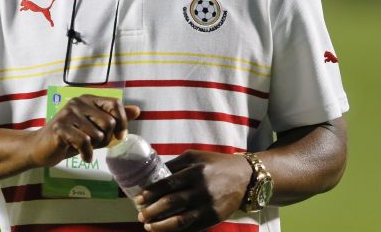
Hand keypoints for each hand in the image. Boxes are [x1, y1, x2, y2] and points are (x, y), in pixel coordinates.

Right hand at [28, 95, 139, 167]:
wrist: (41, 148)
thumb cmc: (70, 138)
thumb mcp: (95, 127)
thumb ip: (114, 117)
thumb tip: (137, 110)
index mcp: (87, 99)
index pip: (115, 103)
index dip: (122, 121)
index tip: (119, 135)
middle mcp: (78, 102)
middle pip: (109, 122)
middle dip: (106, 139)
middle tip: (95, 144)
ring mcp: (68, 114)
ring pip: (97, 134)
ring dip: (95, 148)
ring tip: (84, 148)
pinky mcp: (60, 128)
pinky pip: (84, 142)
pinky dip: (86, 154)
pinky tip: (82, 156)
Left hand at [135, 151, 250, 231]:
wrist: (243, 176)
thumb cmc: (214, 163)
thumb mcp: (194, 156)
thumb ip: (174, 165)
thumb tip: (152, 175)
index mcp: (195, 171)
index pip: (168, 183)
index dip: (150, 193)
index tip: (137, 199)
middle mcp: (201, 189)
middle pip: (172, 203)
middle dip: (152, 211)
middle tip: (140, 215)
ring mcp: (208, 206)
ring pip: (181, 220)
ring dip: (162, 225)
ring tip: (148, 227)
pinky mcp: (214, 218)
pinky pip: (192, 227)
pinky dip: (177, 231)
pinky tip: (165, 230)